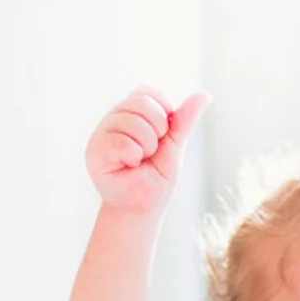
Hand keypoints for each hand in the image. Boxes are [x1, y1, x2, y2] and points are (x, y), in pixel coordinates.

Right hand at [86, 88, 208, 216]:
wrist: (141, 208)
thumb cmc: (154, 179)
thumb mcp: (174, 146)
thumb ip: (183, 120)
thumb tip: (204, 95)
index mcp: (131, 113)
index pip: (148, 92)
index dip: (163, 112)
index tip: (162, 136)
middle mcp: (114, 119)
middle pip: (141, 103)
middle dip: (157, 130)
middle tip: (149, 152)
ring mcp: (101, 133)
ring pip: (132, 122)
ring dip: (146, 147)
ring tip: (138, 161)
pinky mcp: (95, 150)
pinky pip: (121, 142)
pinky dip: (133, 156)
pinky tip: (128, 166)